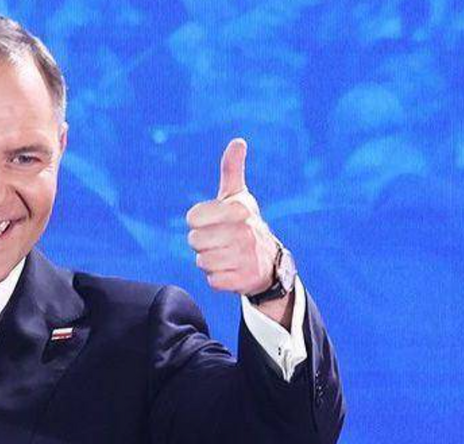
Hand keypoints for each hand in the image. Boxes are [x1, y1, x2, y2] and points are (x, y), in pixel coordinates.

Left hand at [185, 138, 292, 325]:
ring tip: (225, 255)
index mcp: (239, 209)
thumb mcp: (239, 197)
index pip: (193, 218)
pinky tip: (230, 271)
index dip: (198, 221)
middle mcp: (245, 231)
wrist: (270, 263)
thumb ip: (232, 170)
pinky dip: (217, 278)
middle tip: (218, 240)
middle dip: (202, 243)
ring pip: (202, 261)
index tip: (212, 222)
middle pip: (194, 240)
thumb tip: (238, 141)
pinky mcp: (245, 280)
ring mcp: (246, 256)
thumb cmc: (245, 225)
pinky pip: (212, 281)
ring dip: (208, 261)